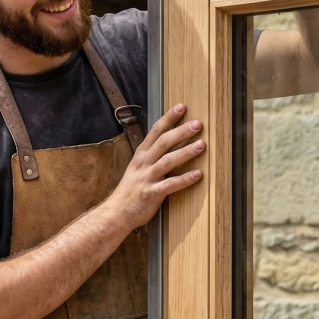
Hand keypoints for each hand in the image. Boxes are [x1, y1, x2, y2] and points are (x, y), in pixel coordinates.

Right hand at [102, 104, 204, 230]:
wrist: (116, 212)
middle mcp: (143, 163)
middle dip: (181, 131)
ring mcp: (147, 178)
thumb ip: (152, 156)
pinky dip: (185, 179)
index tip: (182, 106)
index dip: (169, 118)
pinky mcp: (152, 193)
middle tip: (198, 123)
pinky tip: (198, 174)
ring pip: (168, 161)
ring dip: (186, 152)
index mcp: (141, 155)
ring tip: (201, 144)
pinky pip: (170, 185)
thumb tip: (170, 143)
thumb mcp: (138, 168)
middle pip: (163, 142)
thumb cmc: (131, 191)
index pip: (155, 131)